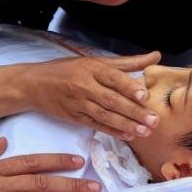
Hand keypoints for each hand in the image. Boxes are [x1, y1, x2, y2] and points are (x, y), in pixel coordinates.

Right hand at [0, 52, 161, 139]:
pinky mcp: (74, 117)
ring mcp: (79, 103)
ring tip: (145, 131)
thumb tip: (156, 56)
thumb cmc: (69, 69)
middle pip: (112, 99)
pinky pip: (95, 125)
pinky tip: (127, 135)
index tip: (144, 94)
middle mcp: (85, 85)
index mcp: (92, 68)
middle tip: (153, 120)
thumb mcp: (96, 61)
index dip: (128, 86)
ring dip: (126, 124)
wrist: (34, 83)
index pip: (113, 77)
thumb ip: (127, 62)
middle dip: (133, 111)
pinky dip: (111, 130)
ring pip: (105, 115)